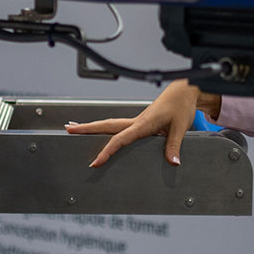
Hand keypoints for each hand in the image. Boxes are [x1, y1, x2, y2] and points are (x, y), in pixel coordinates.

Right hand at [65, 80, 208, 167]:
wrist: (184, 92)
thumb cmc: (181, 106)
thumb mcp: (180, 127)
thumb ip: (174, 145)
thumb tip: (172, 162)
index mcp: (143, 123)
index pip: (120, 139)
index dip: (107, 151)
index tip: (96, 161)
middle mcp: (136, 121)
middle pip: (106, 126)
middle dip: (86, 128)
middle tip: (68, 129)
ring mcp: (137, 121)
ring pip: (110, 125)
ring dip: (92, 126)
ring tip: (75, 128)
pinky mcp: (140, 122)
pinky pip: (118, 127)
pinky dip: (105, 128)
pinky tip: (100, 132)